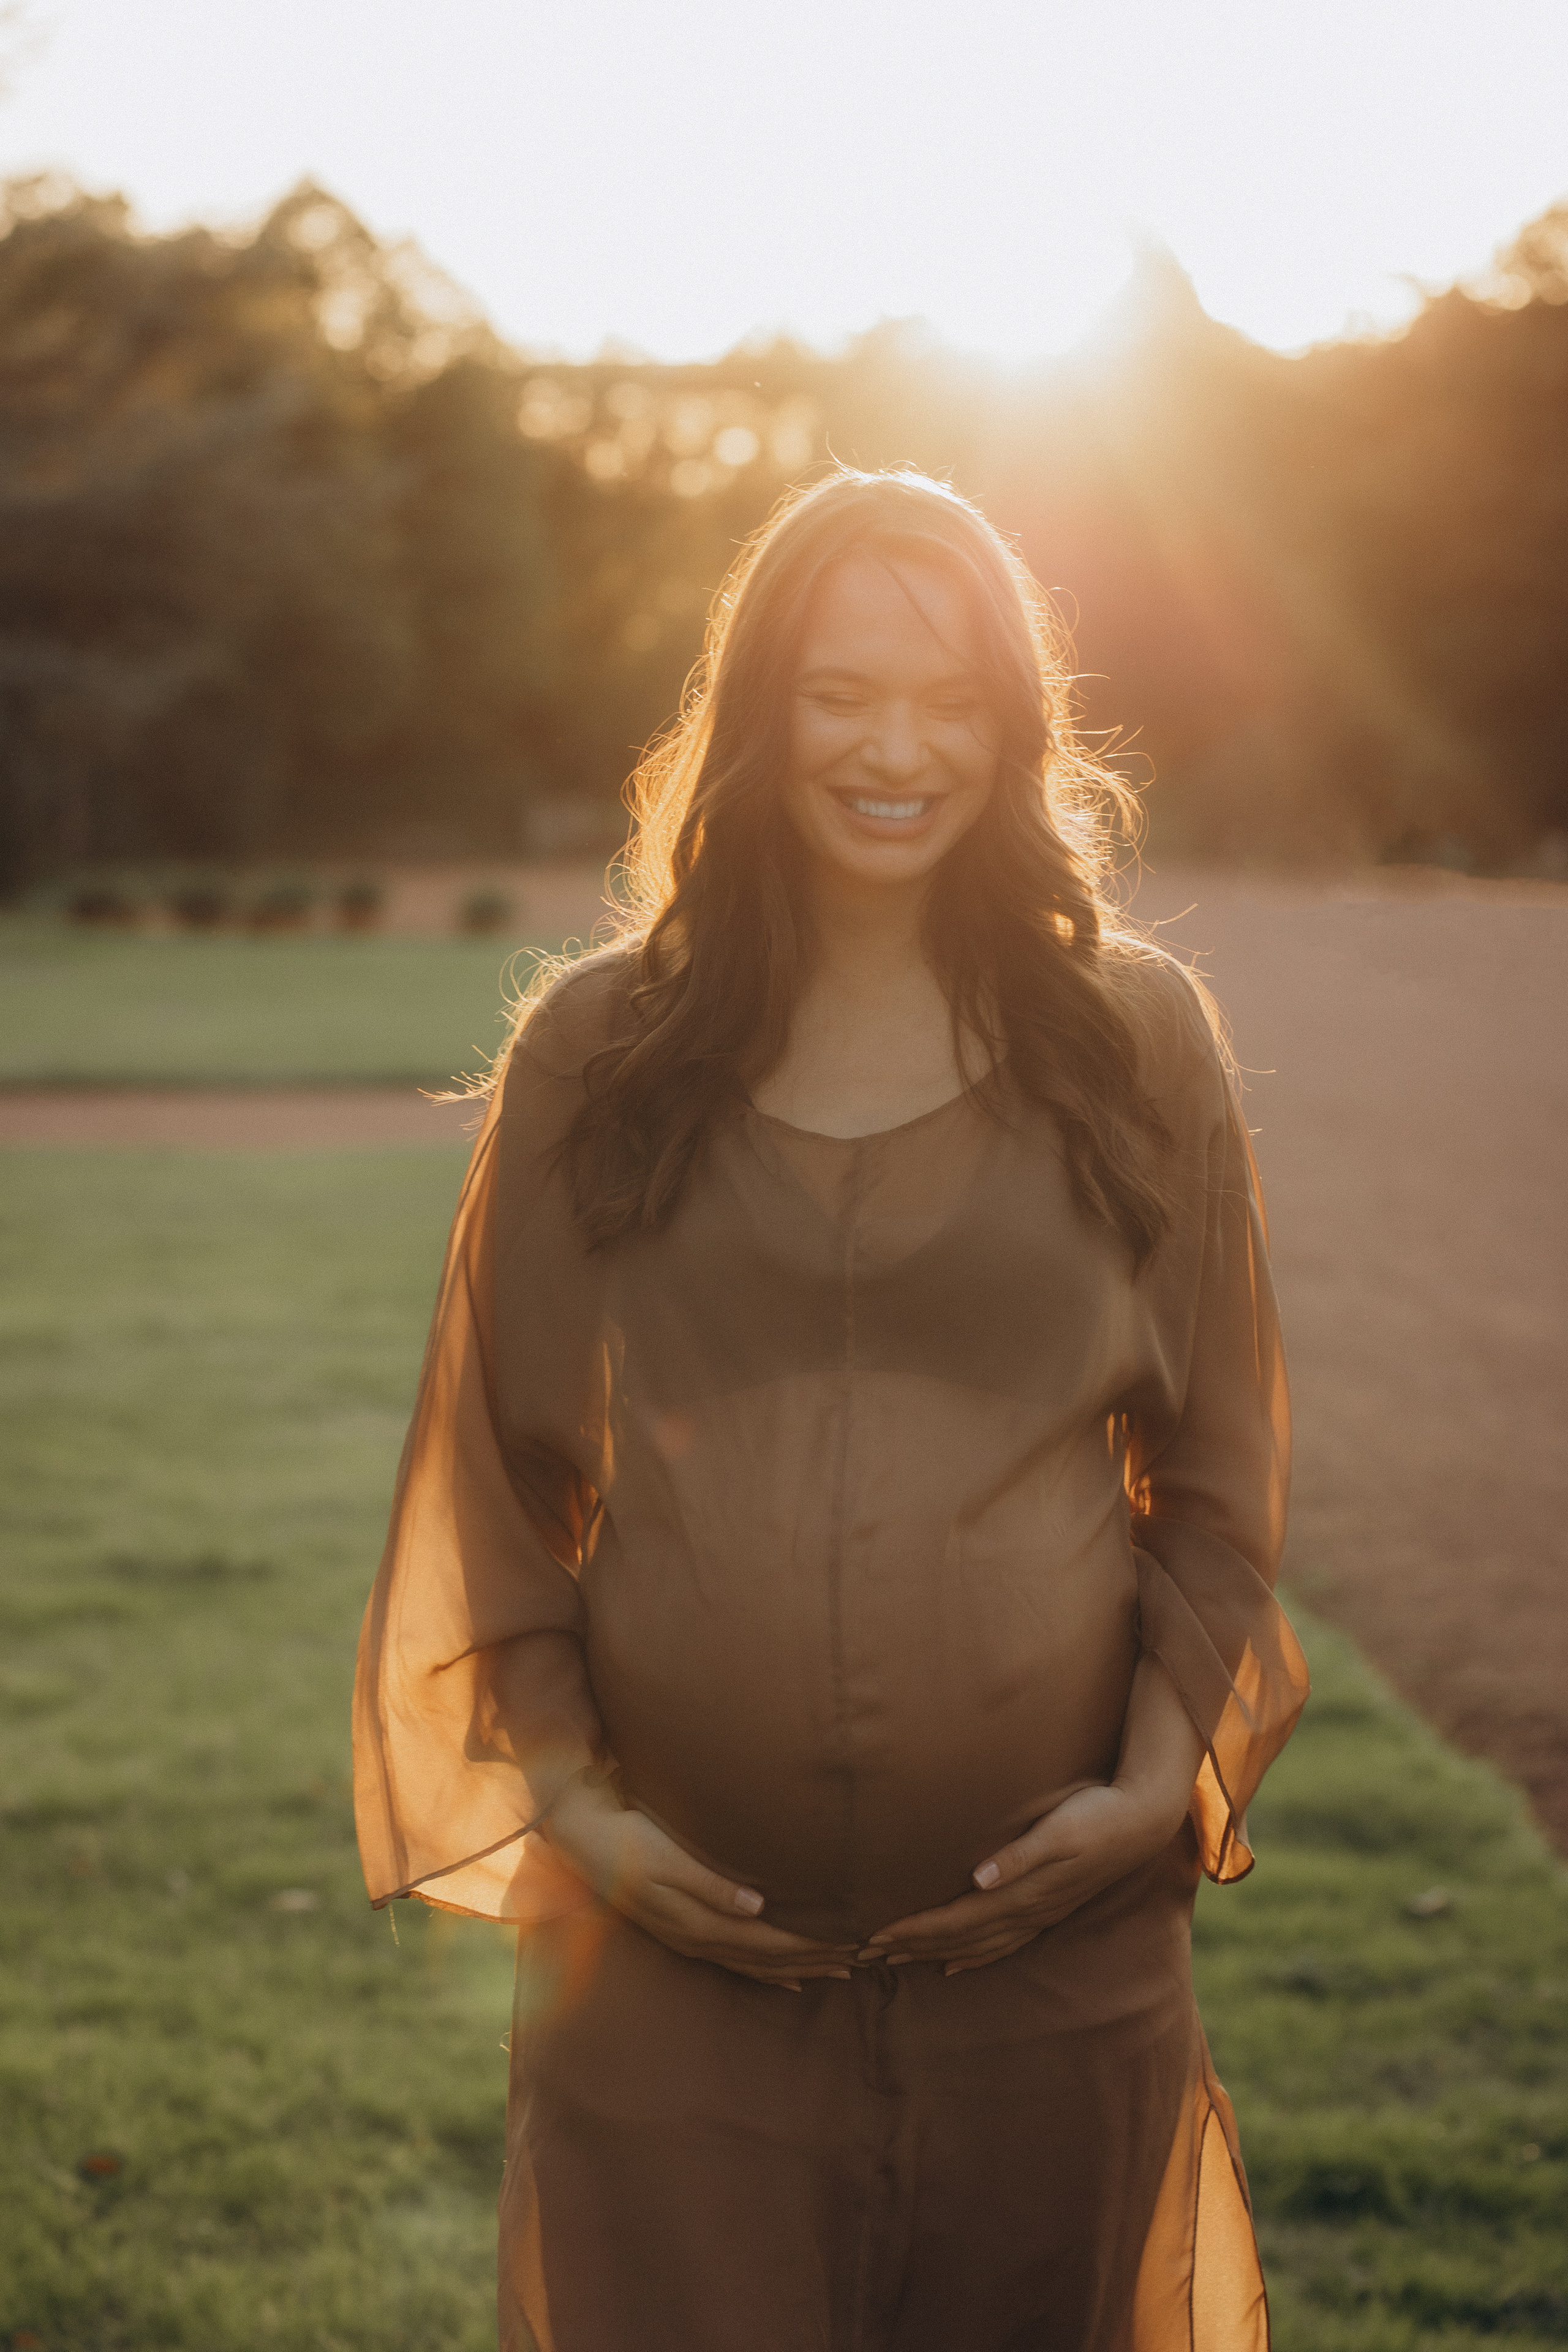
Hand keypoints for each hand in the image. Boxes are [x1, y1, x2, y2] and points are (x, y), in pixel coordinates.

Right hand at [543, 1770, 856, 1988]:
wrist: (584, 1842)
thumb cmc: (631, 1840)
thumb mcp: (671, 1858)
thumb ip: (713, 1885)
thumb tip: (759, 1907)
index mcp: (700, 1922)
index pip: (768, 1943)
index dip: (810, 1947)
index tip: (849, 1945)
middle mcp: (698, 1939)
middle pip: (767, 1960)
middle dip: (814, 1961)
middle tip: (860, 1960)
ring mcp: (689, 1939)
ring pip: (754, 1965)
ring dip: (796, 1970)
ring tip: (834, 1971)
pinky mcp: (683, 1931)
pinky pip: (734, 1962)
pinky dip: (765, 1972)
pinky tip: (785, 1979)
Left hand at [861, 1656, 1205, 1977]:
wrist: (1142, 1820)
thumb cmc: (1096, 1814)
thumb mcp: (1059, 1828)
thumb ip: (1019, 1855)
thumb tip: (978, 1879)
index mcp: (1022, 1893)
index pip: (955, 1919)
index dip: (913, 1930)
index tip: (873, 1935)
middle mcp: (1027, 1911)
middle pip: (958, 1938)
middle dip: (912, 1946)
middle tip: (865, 1953)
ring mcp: (1038, 1913)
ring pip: (976, 1945)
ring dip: (935, 1954)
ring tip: (897, 1961)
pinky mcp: (1047, 1907)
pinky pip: (1002, 1943)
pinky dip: (973, 1957)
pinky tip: (955, 1965)